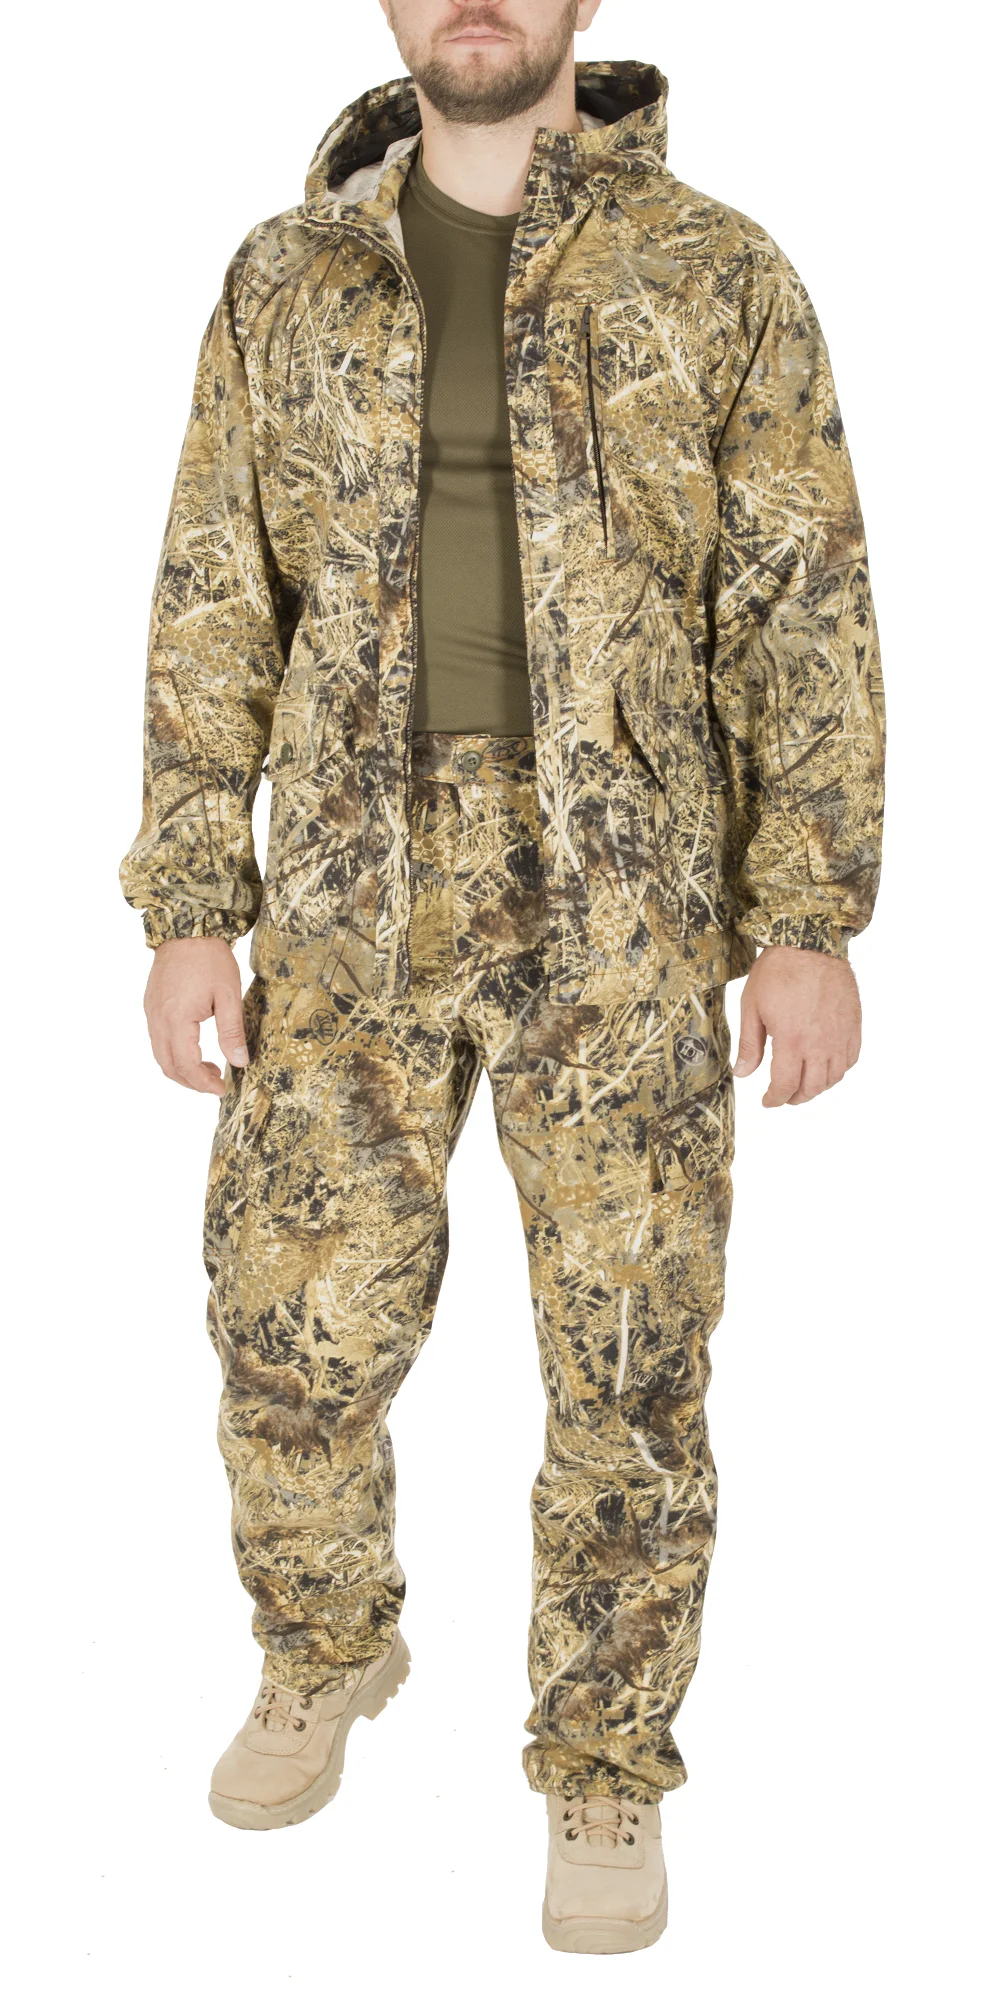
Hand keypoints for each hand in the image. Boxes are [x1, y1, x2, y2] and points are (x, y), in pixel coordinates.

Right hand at [144, 937, 247, 1095]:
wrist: (187, 928)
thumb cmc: (209, 958)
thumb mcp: (228, 995)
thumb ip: (231, 1032)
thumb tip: (239, 1062)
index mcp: (176, 1019)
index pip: (186, 1065)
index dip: (203, 1083)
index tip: (221, 1089)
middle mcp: (158, 1019)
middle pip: (168, 1066)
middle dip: (191, 1082)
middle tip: (215, 1084)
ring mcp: (151, 1013)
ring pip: (160, 1055)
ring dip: (182, 1068)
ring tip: (208, 1067)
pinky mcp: (151, 1006)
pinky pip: (157, 1040)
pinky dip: (174, 1053)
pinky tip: (195, 1048)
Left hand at [733, 946, 860, 1106]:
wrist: (810, 943)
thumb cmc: (778, 971)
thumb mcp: (752, 1007)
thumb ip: (749, 1044)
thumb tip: (743, 1073)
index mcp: (792, 1041)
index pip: (786, 1086)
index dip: (775, 1099)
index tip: (767, 1101)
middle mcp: (820, 1044)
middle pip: (812, 1087)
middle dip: (795, 1097)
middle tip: (784, 1096)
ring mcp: (840, 1035)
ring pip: (834, 1077)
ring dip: (818, 1088)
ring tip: (804, 1085)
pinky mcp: (853, 1025)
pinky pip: (850, 1059)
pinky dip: (839, 1070)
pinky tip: (826, 1066)